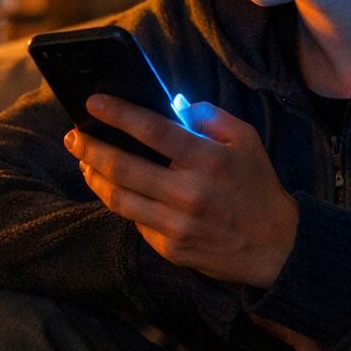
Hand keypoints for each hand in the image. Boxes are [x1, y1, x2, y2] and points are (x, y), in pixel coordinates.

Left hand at [64, 94, 298, 286]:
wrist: (277, 248)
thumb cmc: (258, 188)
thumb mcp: (247, 141)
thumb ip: (212, 117)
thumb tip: (176, 106)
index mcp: (208, 159)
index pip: (151, 129)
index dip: (117, 113)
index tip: (93, 102)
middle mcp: (189, 192)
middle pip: (122, 165)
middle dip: (90, 147)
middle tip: (74, 135)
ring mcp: (177, 223)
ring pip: (118, 198)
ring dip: (94, 177)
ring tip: (84, 162)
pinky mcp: (171, 248)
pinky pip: (135, 221)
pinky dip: (120, 202)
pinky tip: (112, 189)